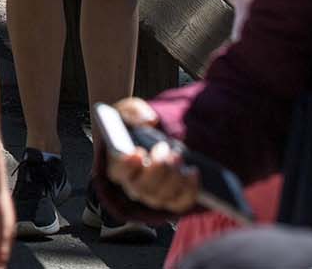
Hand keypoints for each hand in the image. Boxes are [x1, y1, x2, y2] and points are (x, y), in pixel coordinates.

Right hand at [99, 96, 198, 213]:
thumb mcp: (129, 112)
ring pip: (162, 196)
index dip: (127, 165)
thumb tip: (149, 120)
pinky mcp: (173, 199)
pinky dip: (189, 189)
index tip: (138, 151)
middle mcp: (134, 185)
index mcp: (118, 166)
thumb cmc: (136, 127)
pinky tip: (193, 172)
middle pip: (142, 187)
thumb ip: (133, 111)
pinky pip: (181, 201)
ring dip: (172, 178)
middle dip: (156, 169)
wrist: (152, 139)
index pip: (118, 172)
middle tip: (166, 149)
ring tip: (179, 157)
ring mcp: (153, 195)